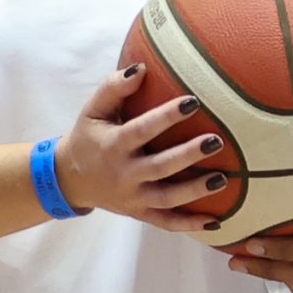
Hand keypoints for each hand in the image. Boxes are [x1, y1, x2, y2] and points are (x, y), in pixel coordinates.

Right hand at [52, 64, 240, 233]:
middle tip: (216, 141)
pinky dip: (189, 225)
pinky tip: (215, 221)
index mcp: (113, 145)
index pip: (142, 130)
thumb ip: (114, 88)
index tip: (193, 102)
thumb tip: (141, 68)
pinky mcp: (139, 213)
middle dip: (188, 155)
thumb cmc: (88, 137)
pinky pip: (165, 223)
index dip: (167, 116)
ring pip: (167, 199)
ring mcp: (132, 198)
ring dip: (195, 191)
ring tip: (223, 179)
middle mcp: (124, 174)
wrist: (69, 178)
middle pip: (160, 167)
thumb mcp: (93, 110)